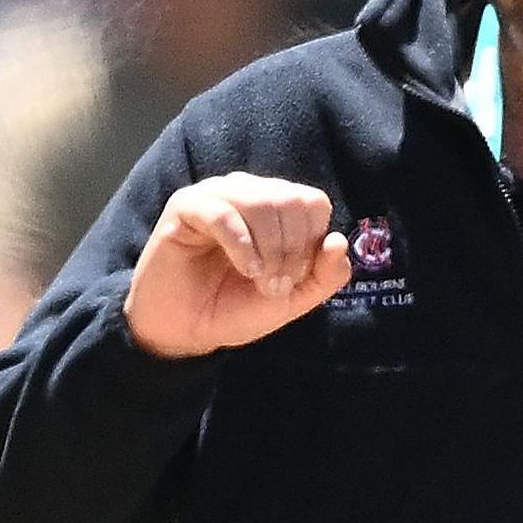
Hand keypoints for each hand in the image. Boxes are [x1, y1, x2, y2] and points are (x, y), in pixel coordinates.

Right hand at [124, 175, 353, 359]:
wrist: (185, 330)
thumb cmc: (235, 308)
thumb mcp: (293, 298)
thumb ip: (325, 276)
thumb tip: (337, 241)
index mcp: (276, 208)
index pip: (312, 202)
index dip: (311, 242)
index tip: (294, 278)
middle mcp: (248, 192)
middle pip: (290, 199)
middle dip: (291, 249)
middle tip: (275, 284)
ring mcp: (216, 195)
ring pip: (260, 201)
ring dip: (269, 248)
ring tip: (258, 279)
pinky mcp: (186, 206)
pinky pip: (224, 211)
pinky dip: (242, 244)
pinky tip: (245, 269)